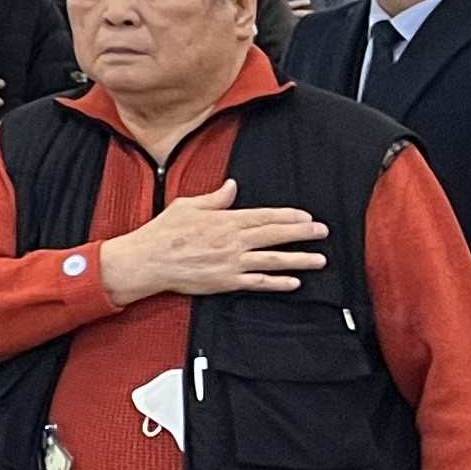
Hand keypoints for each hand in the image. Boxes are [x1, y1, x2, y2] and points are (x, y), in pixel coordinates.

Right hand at [101, 182, 327, 302]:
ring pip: (273, 260)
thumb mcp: (187, 206)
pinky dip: (278, 283)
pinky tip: (294, 282)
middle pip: (275, 236)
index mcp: (225, 220)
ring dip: (299, 259)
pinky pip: (258, 283)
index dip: (288, 216)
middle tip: (322, 232)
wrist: (148, 260)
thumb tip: (232, 186)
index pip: (264, 216)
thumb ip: (214, 198)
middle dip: (302, 234)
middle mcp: (233, 241)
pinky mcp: (226, 282)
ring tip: (320, 259)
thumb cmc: (164, 232)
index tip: (306, 216)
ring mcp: (232, 263)